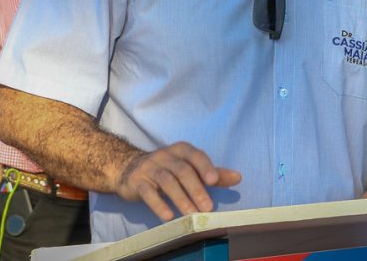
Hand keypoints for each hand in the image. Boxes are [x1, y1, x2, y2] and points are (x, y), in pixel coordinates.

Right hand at [115, 142, 240, 222]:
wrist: (128, 168)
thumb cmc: (166, 169)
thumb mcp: (188, 167)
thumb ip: (212, 173)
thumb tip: (238, 177)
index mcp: (180, 150)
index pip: (195, 156)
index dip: (205, 167)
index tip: (214, 181)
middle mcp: (165, 156)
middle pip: (182, 170)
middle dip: (196, 189)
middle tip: (207, 207)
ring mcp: (149, 167)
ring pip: (167, 181)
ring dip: (181, 199)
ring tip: (192, 214)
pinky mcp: (137, 182)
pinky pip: (148, 193)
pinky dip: (159, 204)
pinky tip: (168, 216)